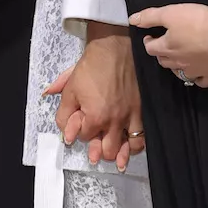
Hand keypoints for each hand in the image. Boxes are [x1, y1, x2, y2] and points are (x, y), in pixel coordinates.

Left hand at [44, 26, 142, 170]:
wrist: (116, 47)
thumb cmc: (92, 66)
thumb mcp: (70, 88)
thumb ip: (64, 113)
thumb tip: (65, 133)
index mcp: (96, 116)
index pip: (84, 137)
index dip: (79, 132)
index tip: (79, 126)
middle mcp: (115, 121)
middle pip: (107, 150)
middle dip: (99, 151)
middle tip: (96, 152)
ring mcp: (131, 116)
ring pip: (128, 148)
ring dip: (120, 155)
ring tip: (116, 160)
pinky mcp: (143, 110)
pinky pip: (143, 136)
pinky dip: (137, 144)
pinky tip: (132, 148)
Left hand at [130, 4, 207, 88]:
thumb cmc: (199, 21)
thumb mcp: (171, 12)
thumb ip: (150, 16)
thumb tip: (132, 20)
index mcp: (167, 48)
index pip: (150, 48)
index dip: (148, 42)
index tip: (150, 36)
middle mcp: (178, 63)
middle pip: (163, 61)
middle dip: (161, 53)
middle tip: (165, 44)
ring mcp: (195, 71)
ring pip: (179, 73)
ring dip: (175, 66)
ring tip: (179, 57)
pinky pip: (201, 82)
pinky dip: (197, 78)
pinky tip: (197, 73)